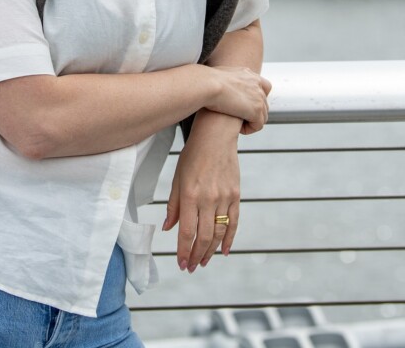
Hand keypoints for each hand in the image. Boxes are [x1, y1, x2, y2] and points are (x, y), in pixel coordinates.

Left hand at [162, 109, 241, 271]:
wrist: (216, 136)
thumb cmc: (193, 155)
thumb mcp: (177, 178)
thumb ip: (173, 205)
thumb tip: (168, 228)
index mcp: (190, 195)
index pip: (186, 231)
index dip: (183, 250)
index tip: (181, 263)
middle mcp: (208, 199)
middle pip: (204, 236)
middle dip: (196, 255)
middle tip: (191, 267)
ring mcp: (224, 198)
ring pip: (219, 233)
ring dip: (211, 251)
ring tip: (203, 262)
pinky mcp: (236, 195)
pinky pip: (234, 222)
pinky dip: (230, 239)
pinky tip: (224, 251)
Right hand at [207, 66, 270, 134]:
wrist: (208, 85)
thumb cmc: (206, 81)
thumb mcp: (219, 75)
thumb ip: (226, 80)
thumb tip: (218, 84)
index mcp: (248, 74)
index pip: (264, 86)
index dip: (258, 98)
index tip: (246, 104)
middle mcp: (256, 84)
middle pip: (264, 103)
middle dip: (253, 113)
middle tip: (239, 118)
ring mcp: (258, 97)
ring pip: (263, 116)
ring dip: (251, 122)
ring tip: (237, 125)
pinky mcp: (256, 110)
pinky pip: (258, 125)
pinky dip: (249, 129)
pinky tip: (238, 129)